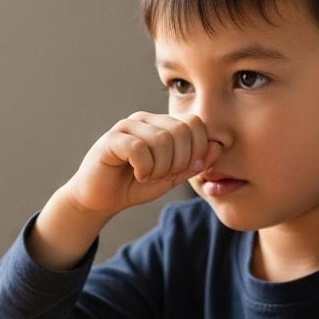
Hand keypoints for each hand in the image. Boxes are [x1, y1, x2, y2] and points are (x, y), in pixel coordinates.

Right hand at [63, 111, 221, 217]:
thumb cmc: (135, 185)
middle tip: (164, 176)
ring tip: (148, 176)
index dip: (197, 149)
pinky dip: (144, 168)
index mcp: (162, 124)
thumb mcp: (171, 177)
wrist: (101, 199)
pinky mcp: (111, 139)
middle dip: (180, 161)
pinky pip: (139, 148)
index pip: (194, 122)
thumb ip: (193, 163)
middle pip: (181, 130)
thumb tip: (217, 146)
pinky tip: (138, 175)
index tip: (184, 170)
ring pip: (162, 139)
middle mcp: (146, 119)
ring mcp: (127, 126)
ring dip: (161, 167)